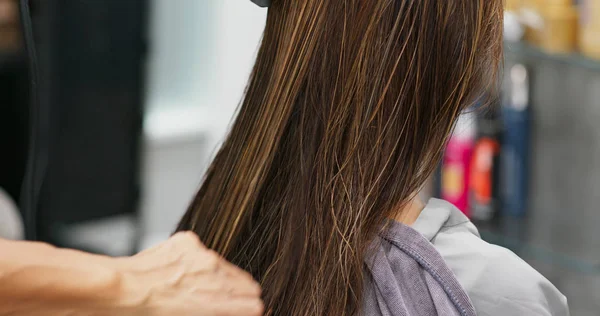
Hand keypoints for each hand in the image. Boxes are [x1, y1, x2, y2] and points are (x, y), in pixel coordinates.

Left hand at [114, 232, 263, 315]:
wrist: (119, 291)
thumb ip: (219, 313)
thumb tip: (233, 311)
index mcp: (218, 302)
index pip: (254, 304)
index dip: (249, 309)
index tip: (246, 311)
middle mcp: (216, 274)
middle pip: (247, 284)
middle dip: (239, 294)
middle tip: (225, 302)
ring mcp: (203, 254)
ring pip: (224, 266)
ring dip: (217, 277)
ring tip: (195, 289)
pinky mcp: (188, 241)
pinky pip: (202, 252)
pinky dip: (195, 263)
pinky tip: (180, 273)